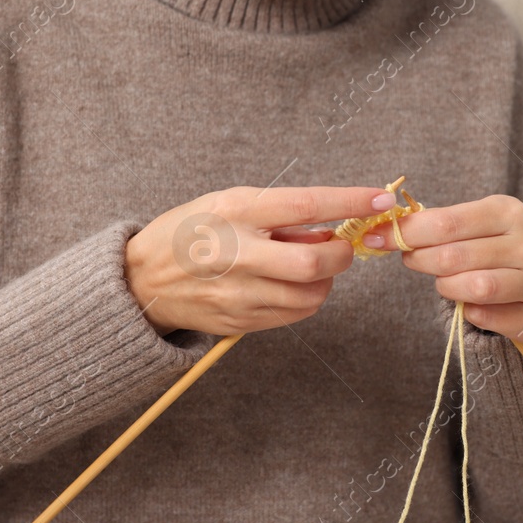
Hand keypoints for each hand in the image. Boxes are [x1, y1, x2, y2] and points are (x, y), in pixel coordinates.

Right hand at [124, 186, 396, 335]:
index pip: (305, 205)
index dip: (349, 202)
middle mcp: (237, 253)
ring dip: (325, 280)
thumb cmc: (191, 231)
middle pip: (314, 264)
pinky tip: (289, 285)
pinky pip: (294, 315)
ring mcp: (237, 293)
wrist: (141, 280)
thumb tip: (329, 229)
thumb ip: (278, 215)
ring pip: (311, 295)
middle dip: (341, 255)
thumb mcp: (229, 203)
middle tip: (339, 245)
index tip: (380, 199)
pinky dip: (306, 299)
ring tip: (306, 265)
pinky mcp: (239, 322)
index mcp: (235, 211)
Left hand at [355, 194, 522, 341]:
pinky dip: (468, 312)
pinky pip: (485, 316)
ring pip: (474, 286)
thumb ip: (430, 225)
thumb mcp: (465, 225)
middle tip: (411, 260)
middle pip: (454, 256)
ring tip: (444, 282)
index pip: (446, 222)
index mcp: (508, 211)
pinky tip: (469, 304)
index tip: (377, 238)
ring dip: (446, 287)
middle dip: (421, 260)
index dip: (406, 232)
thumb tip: (379, 232)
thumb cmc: (486, 245)